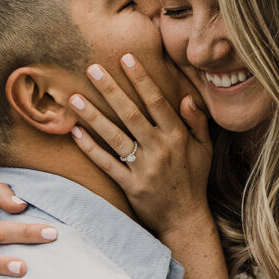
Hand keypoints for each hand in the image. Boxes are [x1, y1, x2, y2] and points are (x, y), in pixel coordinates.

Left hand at [68, 53, 213, 238]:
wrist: (186, 220)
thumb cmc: (194, 179)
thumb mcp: (204, 148)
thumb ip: (197, 121)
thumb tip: (185, 95)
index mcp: (177, 136)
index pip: (156, 101)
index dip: (141, 79)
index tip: (125, 58)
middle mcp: (160, 149)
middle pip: (131, 114)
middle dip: (111, 90)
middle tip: (92, 68)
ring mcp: (144, 168)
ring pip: (115, 137)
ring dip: (93, 117)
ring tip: (74, 98)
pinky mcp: (130, 186)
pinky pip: (106, 164)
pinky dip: (90, 149)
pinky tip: (75, 132)